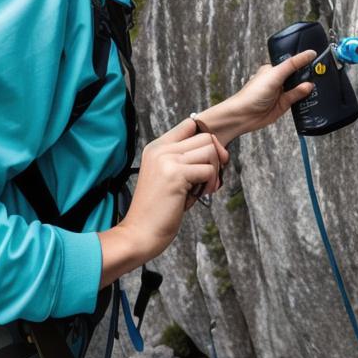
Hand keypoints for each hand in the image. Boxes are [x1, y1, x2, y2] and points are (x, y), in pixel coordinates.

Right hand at [114, 119, 228, 260]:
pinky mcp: (175, 174)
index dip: (206, 142)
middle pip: (205, 137)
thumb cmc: (158, 210)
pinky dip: (211, 183)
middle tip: (210, 178)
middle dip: (216, 157)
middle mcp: (160, 149)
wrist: (139, 233)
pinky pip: (208, 170)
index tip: (207, 161)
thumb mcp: (169, 178)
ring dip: (214, 171)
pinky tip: (201, 195)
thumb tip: (218, 151)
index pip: (190, 124)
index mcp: (156, 147)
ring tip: (204, 188)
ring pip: (210, 150)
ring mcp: (167, 160)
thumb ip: (185, 161)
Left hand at [221, 49, 318, 134]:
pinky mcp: (285, 105)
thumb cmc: (252, 94)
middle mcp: (278, 80)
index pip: (291, 61)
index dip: (302, 58)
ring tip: (321, 80)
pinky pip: (299, 99)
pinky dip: (306, 97)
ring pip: (300, 87)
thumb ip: (292, 66)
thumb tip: (309, 56)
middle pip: (298, 74)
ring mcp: (282, 93)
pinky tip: (313, 93)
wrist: (244, 116)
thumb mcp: (275, 75)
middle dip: (308, 73)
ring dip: (308, 85)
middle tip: (322, 69)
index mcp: (273, 69)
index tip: (316, 55)